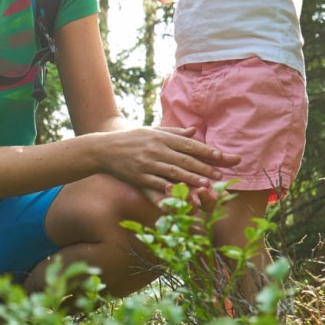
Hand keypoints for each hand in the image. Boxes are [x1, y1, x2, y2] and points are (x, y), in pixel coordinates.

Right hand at [99, 125, 239, 206]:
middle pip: (185, 159)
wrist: (103, 149)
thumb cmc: (131, 140)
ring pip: (173, 171)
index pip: (189, 144)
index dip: (206, 151)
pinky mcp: (139, 177)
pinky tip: (182, 193)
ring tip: (207, 185)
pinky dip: (170, 189)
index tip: (222, 156)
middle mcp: (156, 148)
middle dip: (204, 167)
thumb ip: (174, 133)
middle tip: (220, 175)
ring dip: (191, 178)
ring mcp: (147, 163)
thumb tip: (194, 131)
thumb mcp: (152, 131)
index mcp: (161, 136)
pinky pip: (157, 183)